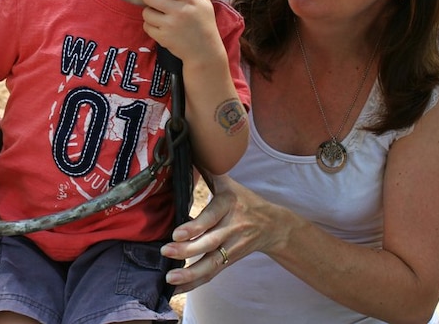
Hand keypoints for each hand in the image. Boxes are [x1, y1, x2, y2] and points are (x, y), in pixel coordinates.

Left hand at [142, 0, 221, 62]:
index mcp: (191, 1)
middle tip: (153, 0)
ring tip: (158, 15)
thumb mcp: (205, 4)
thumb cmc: (205, 26)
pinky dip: (150, 26)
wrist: (204, 52)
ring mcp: (170, 25)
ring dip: (149, 12)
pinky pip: (147, 26)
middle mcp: (180, 12)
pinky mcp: (163, 37)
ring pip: (146, 12)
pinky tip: (159, 26)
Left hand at [161, 175, 279, 293]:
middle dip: (187, 250)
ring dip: (190, 274)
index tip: (177, 233)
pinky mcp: (229, 261)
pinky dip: (194, 283)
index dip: (195, 227)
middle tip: (166, 252)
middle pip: (209, 243)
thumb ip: (209, 171)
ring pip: (210, 264)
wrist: (273, 225)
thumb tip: (188, 149)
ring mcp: (231, 248)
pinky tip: (176, 289)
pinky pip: (211, 274)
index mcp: (229, 205)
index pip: (211, 217)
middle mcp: (231, 228)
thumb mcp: (229, 183)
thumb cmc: (243, 200)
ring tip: (170, 279)